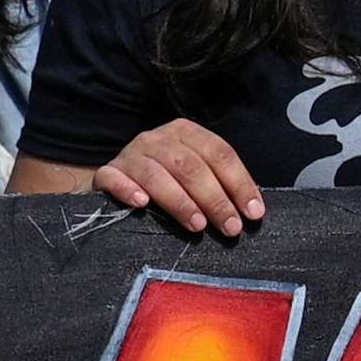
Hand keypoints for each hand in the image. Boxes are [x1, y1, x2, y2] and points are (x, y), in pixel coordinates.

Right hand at [91, 118, 265, 235]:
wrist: (117, 180)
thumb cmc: (166, 179)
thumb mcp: (195, 173)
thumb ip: (221, 182)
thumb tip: (252, 207)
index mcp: (185, 132)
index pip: (219, 153)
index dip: (239, 183)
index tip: (253, 212)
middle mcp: (157, 139)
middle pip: (190, 166)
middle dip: (214, 199)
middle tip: (230, 227)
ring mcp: (130, 154)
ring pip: (156, 174)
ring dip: (179, 201)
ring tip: (197, 225)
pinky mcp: (107, 172)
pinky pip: (114, 178)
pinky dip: (128, 190)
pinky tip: (142, 205)